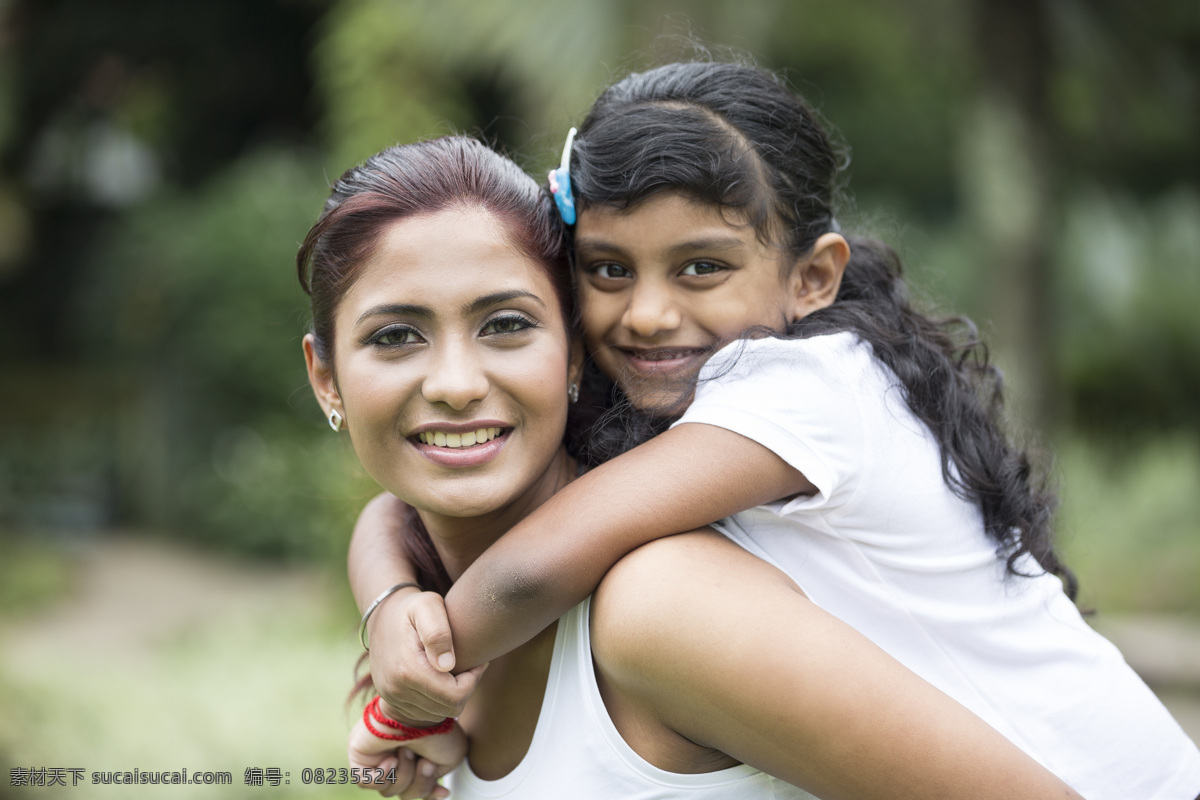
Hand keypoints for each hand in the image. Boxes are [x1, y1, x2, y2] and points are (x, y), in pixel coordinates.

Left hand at [348, 717, 466, 798]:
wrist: (418, 715)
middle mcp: (397, 758)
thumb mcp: (448, 760)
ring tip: (406, 750)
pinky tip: (391, 758)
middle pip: (405, 793)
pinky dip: (381, 775)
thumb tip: (434, 790)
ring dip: (403, 774)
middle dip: (419, 783)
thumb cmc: (438, 732)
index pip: (418, 787)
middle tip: (425, 763)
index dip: (428, 791)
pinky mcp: (360, 755)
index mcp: (416, 757)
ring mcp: (378, 757)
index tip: (442, 790)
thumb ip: (435, 779)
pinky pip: (365, 782)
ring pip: (387, 790)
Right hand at [368, 590, 486, 722]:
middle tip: (470, 665)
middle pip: (448, 708)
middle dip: (465, 689)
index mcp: (408, 670)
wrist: (382, 613)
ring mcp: (391, 697)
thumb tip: (447, 666)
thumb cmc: (412, 607)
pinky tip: (441, 677)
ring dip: (451, 696)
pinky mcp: (390, 699)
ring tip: (456, 669)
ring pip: (437, 714)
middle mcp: (396, 689)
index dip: (473, 680)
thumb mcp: (428, 607)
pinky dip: (437, 700)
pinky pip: (423, 713)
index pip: (454, 696)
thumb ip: (439, 634)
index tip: (478, 661)